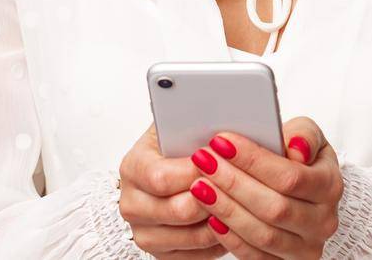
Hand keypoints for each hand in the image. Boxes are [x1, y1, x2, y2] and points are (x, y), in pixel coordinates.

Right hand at [118, 123, 229, 257]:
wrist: (169, 165)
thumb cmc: (179, 144)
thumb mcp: (180, 124)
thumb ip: (194, 124)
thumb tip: (221, 134)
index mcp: (133, 167)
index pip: (161, 177)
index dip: (196, 171)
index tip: (222, 160)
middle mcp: (132, 203)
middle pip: (178, 210)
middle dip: (214, 197)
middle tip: (238, 184)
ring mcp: (144, 231)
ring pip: (191, 237)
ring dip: (219, 221)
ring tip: (239, 203)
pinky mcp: (160, 253)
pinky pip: (194, 256)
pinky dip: (217, 242)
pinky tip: (229, 223)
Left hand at [184, 116, 342, 259]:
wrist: (306, 194)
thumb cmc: (301, 159)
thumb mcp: (308, 137)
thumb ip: (304, 134)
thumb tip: (296, 147)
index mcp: (330, 186)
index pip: (290, 177)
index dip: (253, 160)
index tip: (221, 142)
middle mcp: (323, 222)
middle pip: (274, 207)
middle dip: (233, 183)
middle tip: (203, 161)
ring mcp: (306, 248)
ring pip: (263, 235)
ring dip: (227, 210)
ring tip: (200, 186)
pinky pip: (255, 256)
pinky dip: (230, 238)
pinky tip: (211, 217)